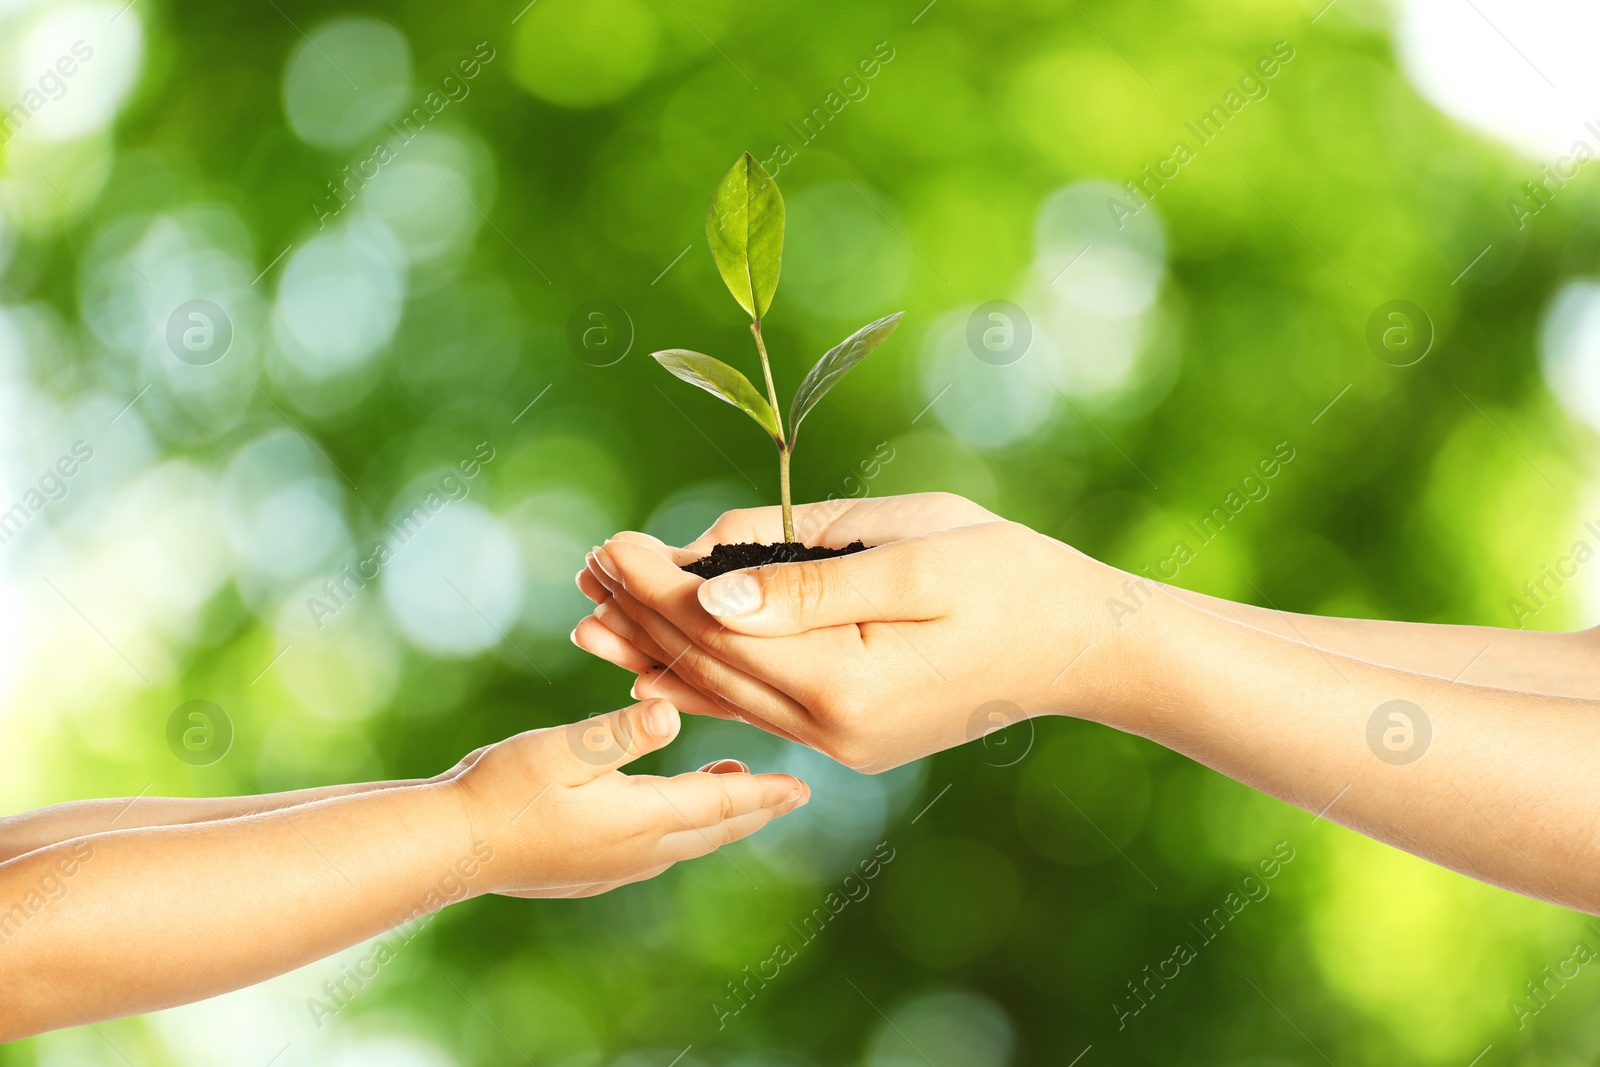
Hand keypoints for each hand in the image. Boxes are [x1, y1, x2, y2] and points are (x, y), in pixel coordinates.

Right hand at [449, 700, 808, 897]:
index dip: (764, 793)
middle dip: (754, 808)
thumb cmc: (500, 789)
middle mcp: (636, 851)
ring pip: (685, 840)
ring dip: (717, 816)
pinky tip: (666, 814)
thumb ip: (617, 732)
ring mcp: (612, 867)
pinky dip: (679, 827)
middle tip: (790, 794)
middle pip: (713, 828)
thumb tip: (671, 713)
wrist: (449, 846)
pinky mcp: (588, 872)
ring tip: (736, 788)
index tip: (803, 787)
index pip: (720, 804)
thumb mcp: (560, 749)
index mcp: (640, 818)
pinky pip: (653, 849)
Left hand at [574, 501, 1138, 771]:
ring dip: (657, 651)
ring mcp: (842, 744)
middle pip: (708, 670)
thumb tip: (708, 596)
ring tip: (592, 616)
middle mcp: (833, 731)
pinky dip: (705, 680)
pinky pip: (759, 708)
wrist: (1081, 642)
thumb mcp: (911, 558)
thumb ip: (806, 583)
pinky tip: (659, 666)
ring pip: (725, 695)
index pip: (718, 634)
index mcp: (846, 683)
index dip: (654, 587)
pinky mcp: (851, 736)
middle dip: (641, 615)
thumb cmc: (1008, 576)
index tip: (606, 542)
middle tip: (584, 565)